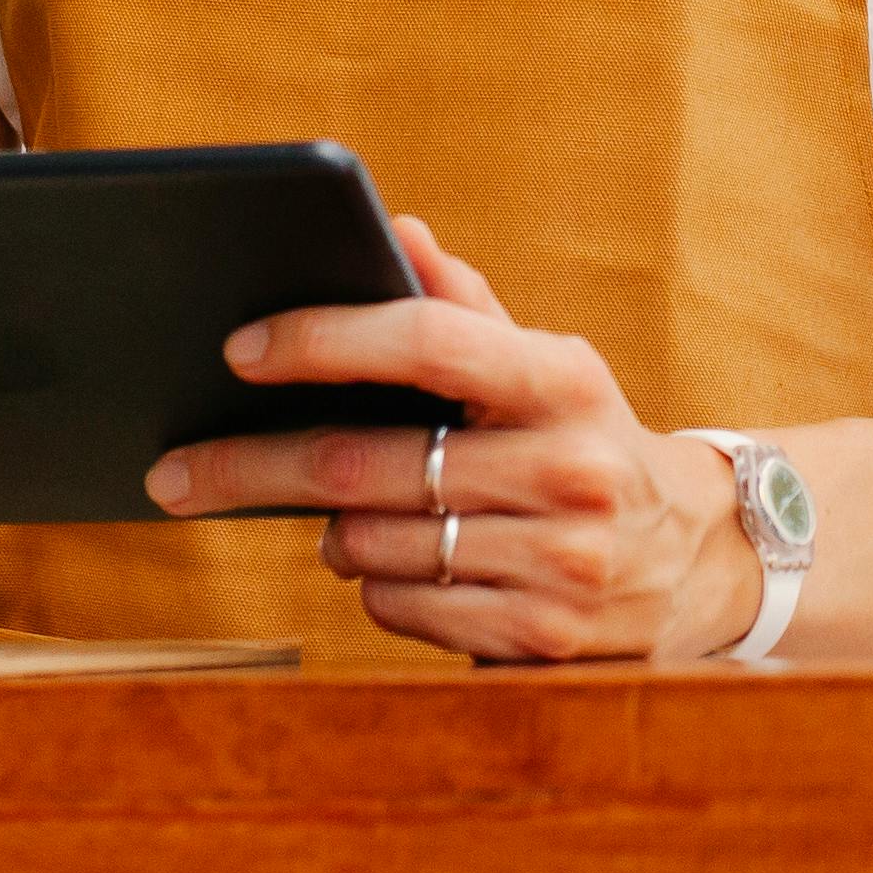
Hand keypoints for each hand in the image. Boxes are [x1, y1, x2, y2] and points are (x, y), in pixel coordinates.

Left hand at [145, 217, 765, 661]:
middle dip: (252, 463)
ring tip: (345, 510)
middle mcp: (572, 469)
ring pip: (370, 545)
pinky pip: (399, 609)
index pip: (428, 340)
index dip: (325, 339)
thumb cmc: (582, 436)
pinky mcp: (541, 643)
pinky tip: (404, 563)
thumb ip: (465, 305)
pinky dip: (376, 586)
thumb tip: (396, 229)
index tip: (239, 349)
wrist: (696, 558)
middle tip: (176, 468)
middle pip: (368, 464)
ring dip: (331, 529)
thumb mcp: (544, 366)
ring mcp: (562, 564)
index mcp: (565, 379)